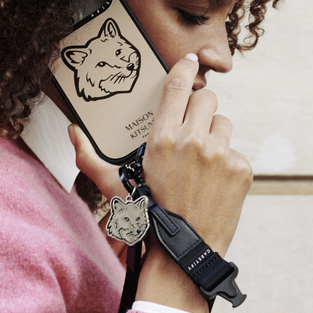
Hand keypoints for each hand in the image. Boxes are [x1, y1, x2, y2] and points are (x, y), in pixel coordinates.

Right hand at [69, 55, 251, 312]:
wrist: (185, 253)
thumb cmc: (147, 218)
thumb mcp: (116, 187)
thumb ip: (89, 159)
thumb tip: (72, 132)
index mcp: (162, 139)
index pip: (177, 87)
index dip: (184, 68)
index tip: (190, 60)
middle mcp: (193, 141)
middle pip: (207, 98)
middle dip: (200, 109)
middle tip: (193, 130)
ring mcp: (221, 154)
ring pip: (224, 124)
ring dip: (215, 137)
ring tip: (202, 164)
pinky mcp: (241, 169)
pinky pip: (236, 152)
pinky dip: (228, 164)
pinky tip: (214, 184)